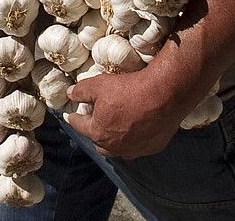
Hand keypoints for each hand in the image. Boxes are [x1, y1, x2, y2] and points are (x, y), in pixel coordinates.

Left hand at [65, 66, 190, 158]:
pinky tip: (136, 130)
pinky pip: (138, 146)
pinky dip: (134, 140)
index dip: (74, 118)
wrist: (164, 95)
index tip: (70, 115)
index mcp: (98, 132)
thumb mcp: (99, 84)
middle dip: (94, 133)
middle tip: (95, 121)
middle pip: (99, 143)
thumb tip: (70, 93)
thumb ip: (81, 91)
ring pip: (118, 149)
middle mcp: (115, 146)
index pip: (80, 126)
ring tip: (114, 130)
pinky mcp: (152, 147)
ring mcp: (135, 149)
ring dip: (114, 140)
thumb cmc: (129, 89)